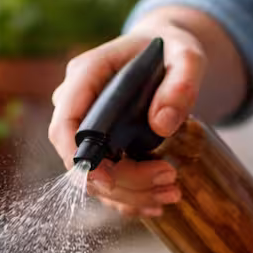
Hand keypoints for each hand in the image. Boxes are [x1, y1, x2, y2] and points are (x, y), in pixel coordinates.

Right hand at [47, 17, 208, 217]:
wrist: (165, 52)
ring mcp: (86, 128)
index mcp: (86, 75)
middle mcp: (77, 104)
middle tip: (169, 180)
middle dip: (122, 181)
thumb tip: (162, 125)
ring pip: (93, 177)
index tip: (109, 179)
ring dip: (129, 195)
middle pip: (81, 159)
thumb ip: (181, 83)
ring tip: (172, 193)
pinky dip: (129, 198)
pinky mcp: (99, 146)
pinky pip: (104, 181)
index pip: (65, 124)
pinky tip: (157, 203)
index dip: (79, 158)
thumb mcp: (187, 56)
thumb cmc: (172, 49)